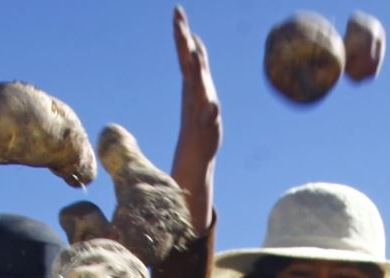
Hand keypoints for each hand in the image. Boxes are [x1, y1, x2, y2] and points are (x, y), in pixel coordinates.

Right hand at [172, 8, 221, 186]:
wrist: (195, 150)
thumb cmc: (199, 118)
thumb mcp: (200, 86)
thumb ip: (197, 64)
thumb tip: (194, 41)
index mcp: (191, 80)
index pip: (185, 51)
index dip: (182, 31)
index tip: (177, 10)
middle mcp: (193, 89)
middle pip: (187, 59)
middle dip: (183, 39)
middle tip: (177, 18)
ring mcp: (199, 104)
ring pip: (196, 83)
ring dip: (195, 69)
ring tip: (192, 53)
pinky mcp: (207, 123)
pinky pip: (208, 115)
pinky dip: (210, 109)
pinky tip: (212, 105)